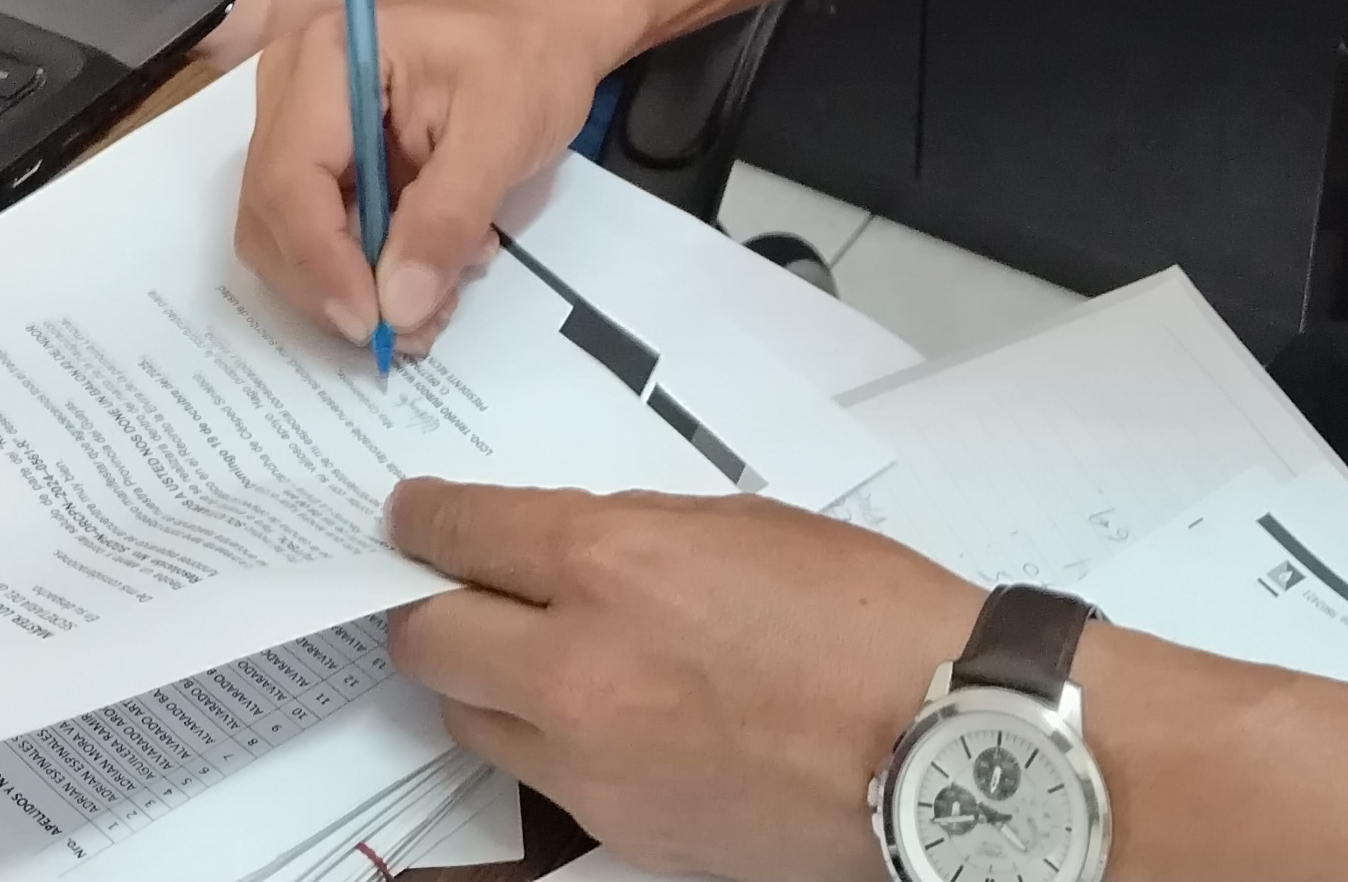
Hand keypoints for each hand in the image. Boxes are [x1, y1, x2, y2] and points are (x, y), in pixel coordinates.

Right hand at [232, 0, 615, 347]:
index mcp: (326, 60)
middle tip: (415, 328)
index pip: (288, 179)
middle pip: (273, 215)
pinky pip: (316, 227)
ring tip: (434, 299)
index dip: (321, 263)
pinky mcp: (318, 152)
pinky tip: (428, 269)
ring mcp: (297, 121)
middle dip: (335, 285)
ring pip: (286, 233)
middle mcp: (290, 87)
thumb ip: (446, 218)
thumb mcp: (502, 133)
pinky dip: (361, 266)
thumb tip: (399, 310)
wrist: (547, 23)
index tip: (375, 323)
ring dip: (349, 284)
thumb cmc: (528, 58)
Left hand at [387, 480, 971, 881]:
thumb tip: (560, 548)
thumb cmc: (866, 618)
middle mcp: (576, 661)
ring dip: (483, 683)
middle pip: (427, 640)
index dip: (422, 521)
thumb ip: (631, 533)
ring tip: (529, 660)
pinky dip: (545, 744)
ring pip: (469, 718)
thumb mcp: (739, 524)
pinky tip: (598, 719)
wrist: (935, 741)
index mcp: (611, 558)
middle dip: (428, 609)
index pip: (459, 532)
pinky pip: (538, 780)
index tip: (411, 519)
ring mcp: (589, 760)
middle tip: (445, 593)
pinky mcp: (616, 829)